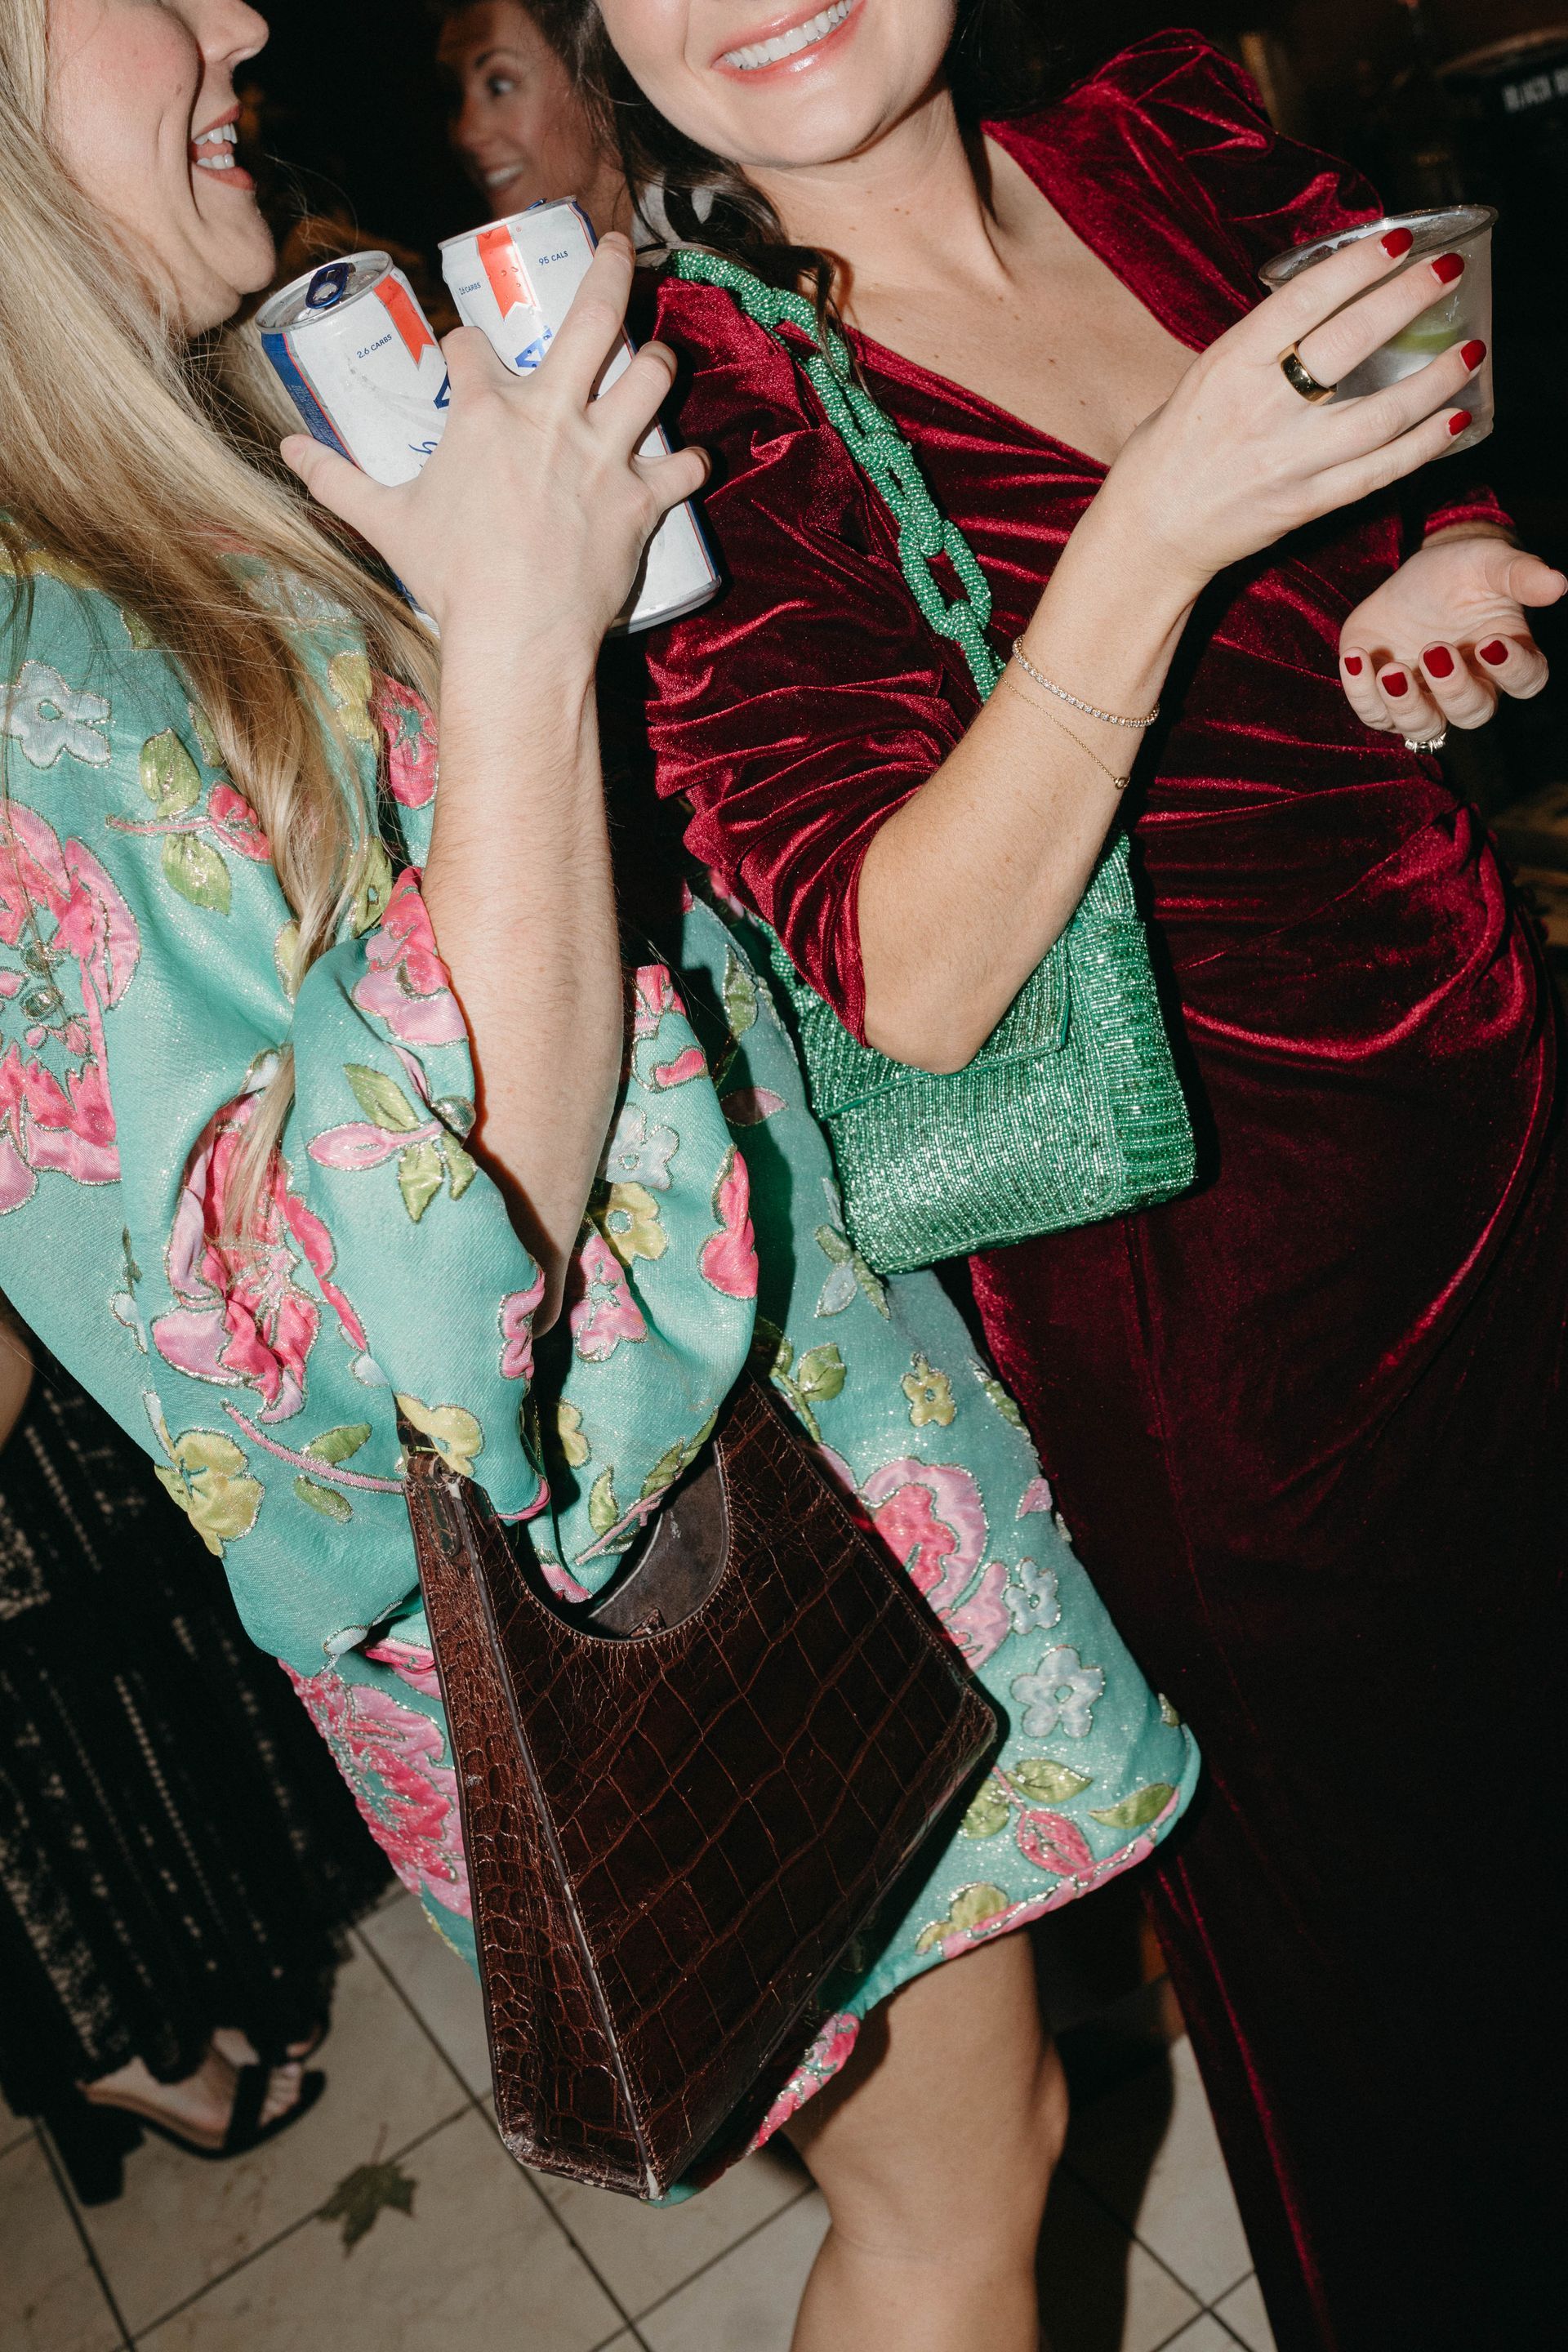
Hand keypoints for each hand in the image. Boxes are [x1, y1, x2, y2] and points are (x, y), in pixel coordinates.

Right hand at [281, 233, 706, 650]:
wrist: (515, 635)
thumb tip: (286, 449)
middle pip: (592, 318)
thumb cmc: (450, 578)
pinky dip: (691, 463)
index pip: (473, 346)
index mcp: (485, 412)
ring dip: (657, 361)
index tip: (467, 354)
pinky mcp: (640, 499)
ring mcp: (603, 454)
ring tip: (655, 357)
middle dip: (609, 271)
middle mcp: (551, 416)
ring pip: (651, 375)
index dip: (466, 346)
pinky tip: (687, 462)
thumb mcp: (384, 521)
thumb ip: (337, 478)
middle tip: (621, 248)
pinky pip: (685, 466)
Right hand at [1099, 229, 1485, 602]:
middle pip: (1350, 344)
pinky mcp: (1307, 503)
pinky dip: (1424, 445)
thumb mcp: (1203, 379)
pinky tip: (1455, 419)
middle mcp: (1262, 409)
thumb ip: (1259, 349)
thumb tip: (1321, 311)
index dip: (1358, 266)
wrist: (1150, 533)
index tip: (1398, 242)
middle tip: (1447, 274)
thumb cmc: (1171, 450)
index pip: (1305, 301)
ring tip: (1470, 351)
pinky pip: (1379, 471)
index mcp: (1229, 366)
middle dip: (1407, 301)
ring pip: (1381, 414)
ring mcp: (1289, 460)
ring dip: (1434, 380)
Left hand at [1338, 534, 1565, 736]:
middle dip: (1453, 689)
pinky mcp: (1382, 696)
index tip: (1491, 642)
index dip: (1513, 670)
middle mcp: (1469, 686)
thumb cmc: (1462, 571)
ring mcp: (1425, 697)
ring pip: (1422, 729)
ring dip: (1406, 706)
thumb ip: (1521, 574)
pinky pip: (1372, 713)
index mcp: (1506, 656)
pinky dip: (1360, 692)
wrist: (1414, 575)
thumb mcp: (1489, 562)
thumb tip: (1559, 583)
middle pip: (1472, 713)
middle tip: (1435, 650)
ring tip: (1391, 670)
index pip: (1525, 681)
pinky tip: (1354, 656)